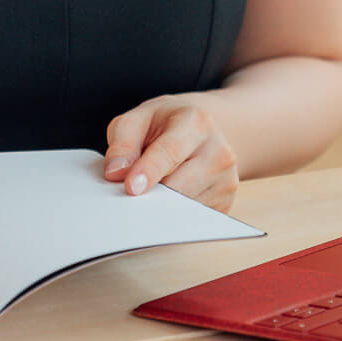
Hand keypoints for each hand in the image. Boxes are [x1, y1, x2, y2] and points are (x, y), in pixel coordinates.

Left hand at [103, 94, 238, 210]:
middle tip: (129, 194)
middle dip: (150, 195)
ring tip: (152, 187)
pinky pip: (191, 220)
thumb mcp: (138, 119)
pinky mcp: (225, 203)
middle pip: (179, 186)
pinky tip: (167, 198)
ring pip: (185, 208)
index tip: (131, 188)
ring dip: (160, 207)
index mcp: (196, 122)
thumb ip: (123, 142)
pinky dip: (173, 216)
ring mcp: (226, 180)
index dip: (149, 172)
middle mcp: (218, 151)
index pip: (170, 152)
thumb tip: (115, 173)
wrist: (201, 130)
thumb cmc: (165, 124)